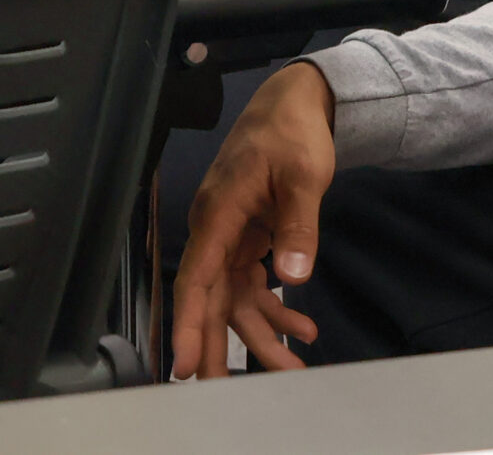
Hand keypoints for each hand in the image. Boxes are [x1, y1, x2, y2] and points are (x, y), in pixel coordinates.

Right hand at [169, 61, 336, 378]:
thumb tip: (293, 273)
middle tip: (228, 389)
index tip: (187, 364)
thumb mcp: (305, 175)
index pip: (197, 279)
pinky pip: (253, 283)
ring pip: (235, 297)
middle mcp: (217, 230)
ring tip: (289, 366)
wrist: (296, 102)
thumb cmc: (293, 132)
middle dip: (221, 345)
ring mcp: (231, 236)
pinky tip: (301, 327)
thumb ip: (298, 224)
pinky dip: (275, 306)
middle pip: (213, 299)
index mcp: (219, 214)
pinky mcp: (248, 237)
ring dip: (260, 332)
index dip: (190, 324)